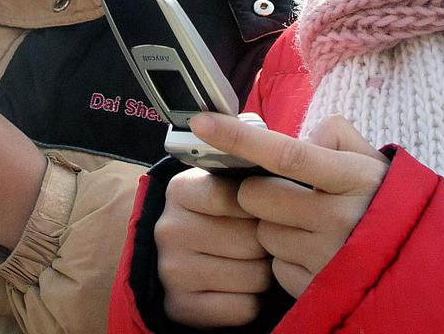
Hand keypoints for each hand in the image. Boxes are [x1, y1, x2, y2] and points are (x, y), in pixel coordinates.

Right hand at [155, 168, 272, 327]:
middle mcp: (169, 229)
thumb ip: (246, 165)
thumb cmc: (220, 215)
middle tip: (261, 239)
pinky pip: (243, 308)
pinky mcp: (181, 307)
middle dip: (266, 242)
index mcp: (180, 190)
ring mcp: (172, 271)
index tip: (263, 207)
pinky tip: (241, 288)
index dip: (259, 205)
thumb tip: (275, 135)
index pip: (235, 195)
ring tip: (252, 262)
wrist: (183, 260)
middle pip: (250, 240)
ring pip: (252, 276)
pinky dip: (251, 301)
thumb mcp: (224, 183)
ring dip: (263, 272)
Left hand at [188, 113, 388, 298]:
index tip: (202, 122)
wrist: (418, 265)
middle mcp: (339, 218)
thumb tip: (299, 139)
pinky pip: (275, 265)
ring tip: (311, 227)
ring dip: (274, 227)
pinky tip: (313, 253)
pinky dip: (286, 258)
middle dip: (262, 193)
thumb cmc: (381, 201)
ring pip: (262, 232)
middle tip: (291, 194)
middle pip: (257, 196)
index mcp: (351, 177)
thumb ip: (333, 135)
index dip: (239, 138)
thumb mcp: (368, 160)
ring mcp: (326, 256)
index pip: (285, 153)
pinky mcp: (315, 288)